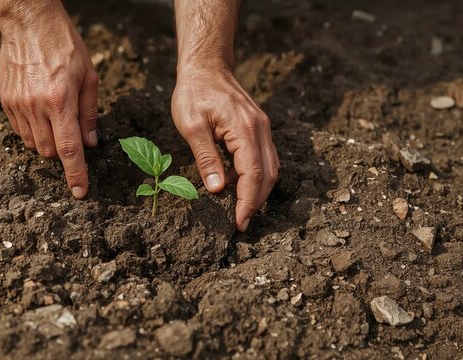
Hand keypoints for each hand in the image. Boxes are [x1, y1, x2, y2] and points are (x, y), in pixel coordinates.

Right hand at [0, 1, 97, 198]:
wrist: (28, 21)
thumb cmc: (65, 45)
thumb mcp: (88, 76)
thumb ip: (89, 113)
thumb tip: (90, 143)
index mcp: (60, 101)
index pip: (69, 150)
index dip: (76, 175)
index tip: (79, 193)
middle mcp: (36, 107)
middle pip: (49, 152)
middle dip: (62, 153)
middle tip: (71, 133)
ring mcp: (17, 105)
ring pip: (32, 144)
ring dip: (47, 143)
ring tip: (55, 117)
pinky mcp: (5, 101)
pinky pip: (19, 131)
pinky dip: (32, 131)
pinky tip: (40, 112)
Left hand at [172, 67, 279, 231]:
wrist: (206, 66)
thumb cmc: (194, 93)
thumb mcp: (192, 126)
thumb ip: (206, 158)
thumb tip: (216, 190)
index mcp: (245, 129)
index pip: (253, 174)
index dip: (247, 201)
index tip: (239, 223)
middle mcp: (261, 129)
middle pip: (268, 175)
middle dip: (256, 202)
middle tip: (242, 224)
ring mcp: (263, 128)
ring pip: (270, 168)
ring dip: (258, 191)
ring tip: (240, 210)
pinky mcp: (258, 128)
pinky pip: (263, 158)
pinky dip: (254, 176)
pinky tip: (235, 185)